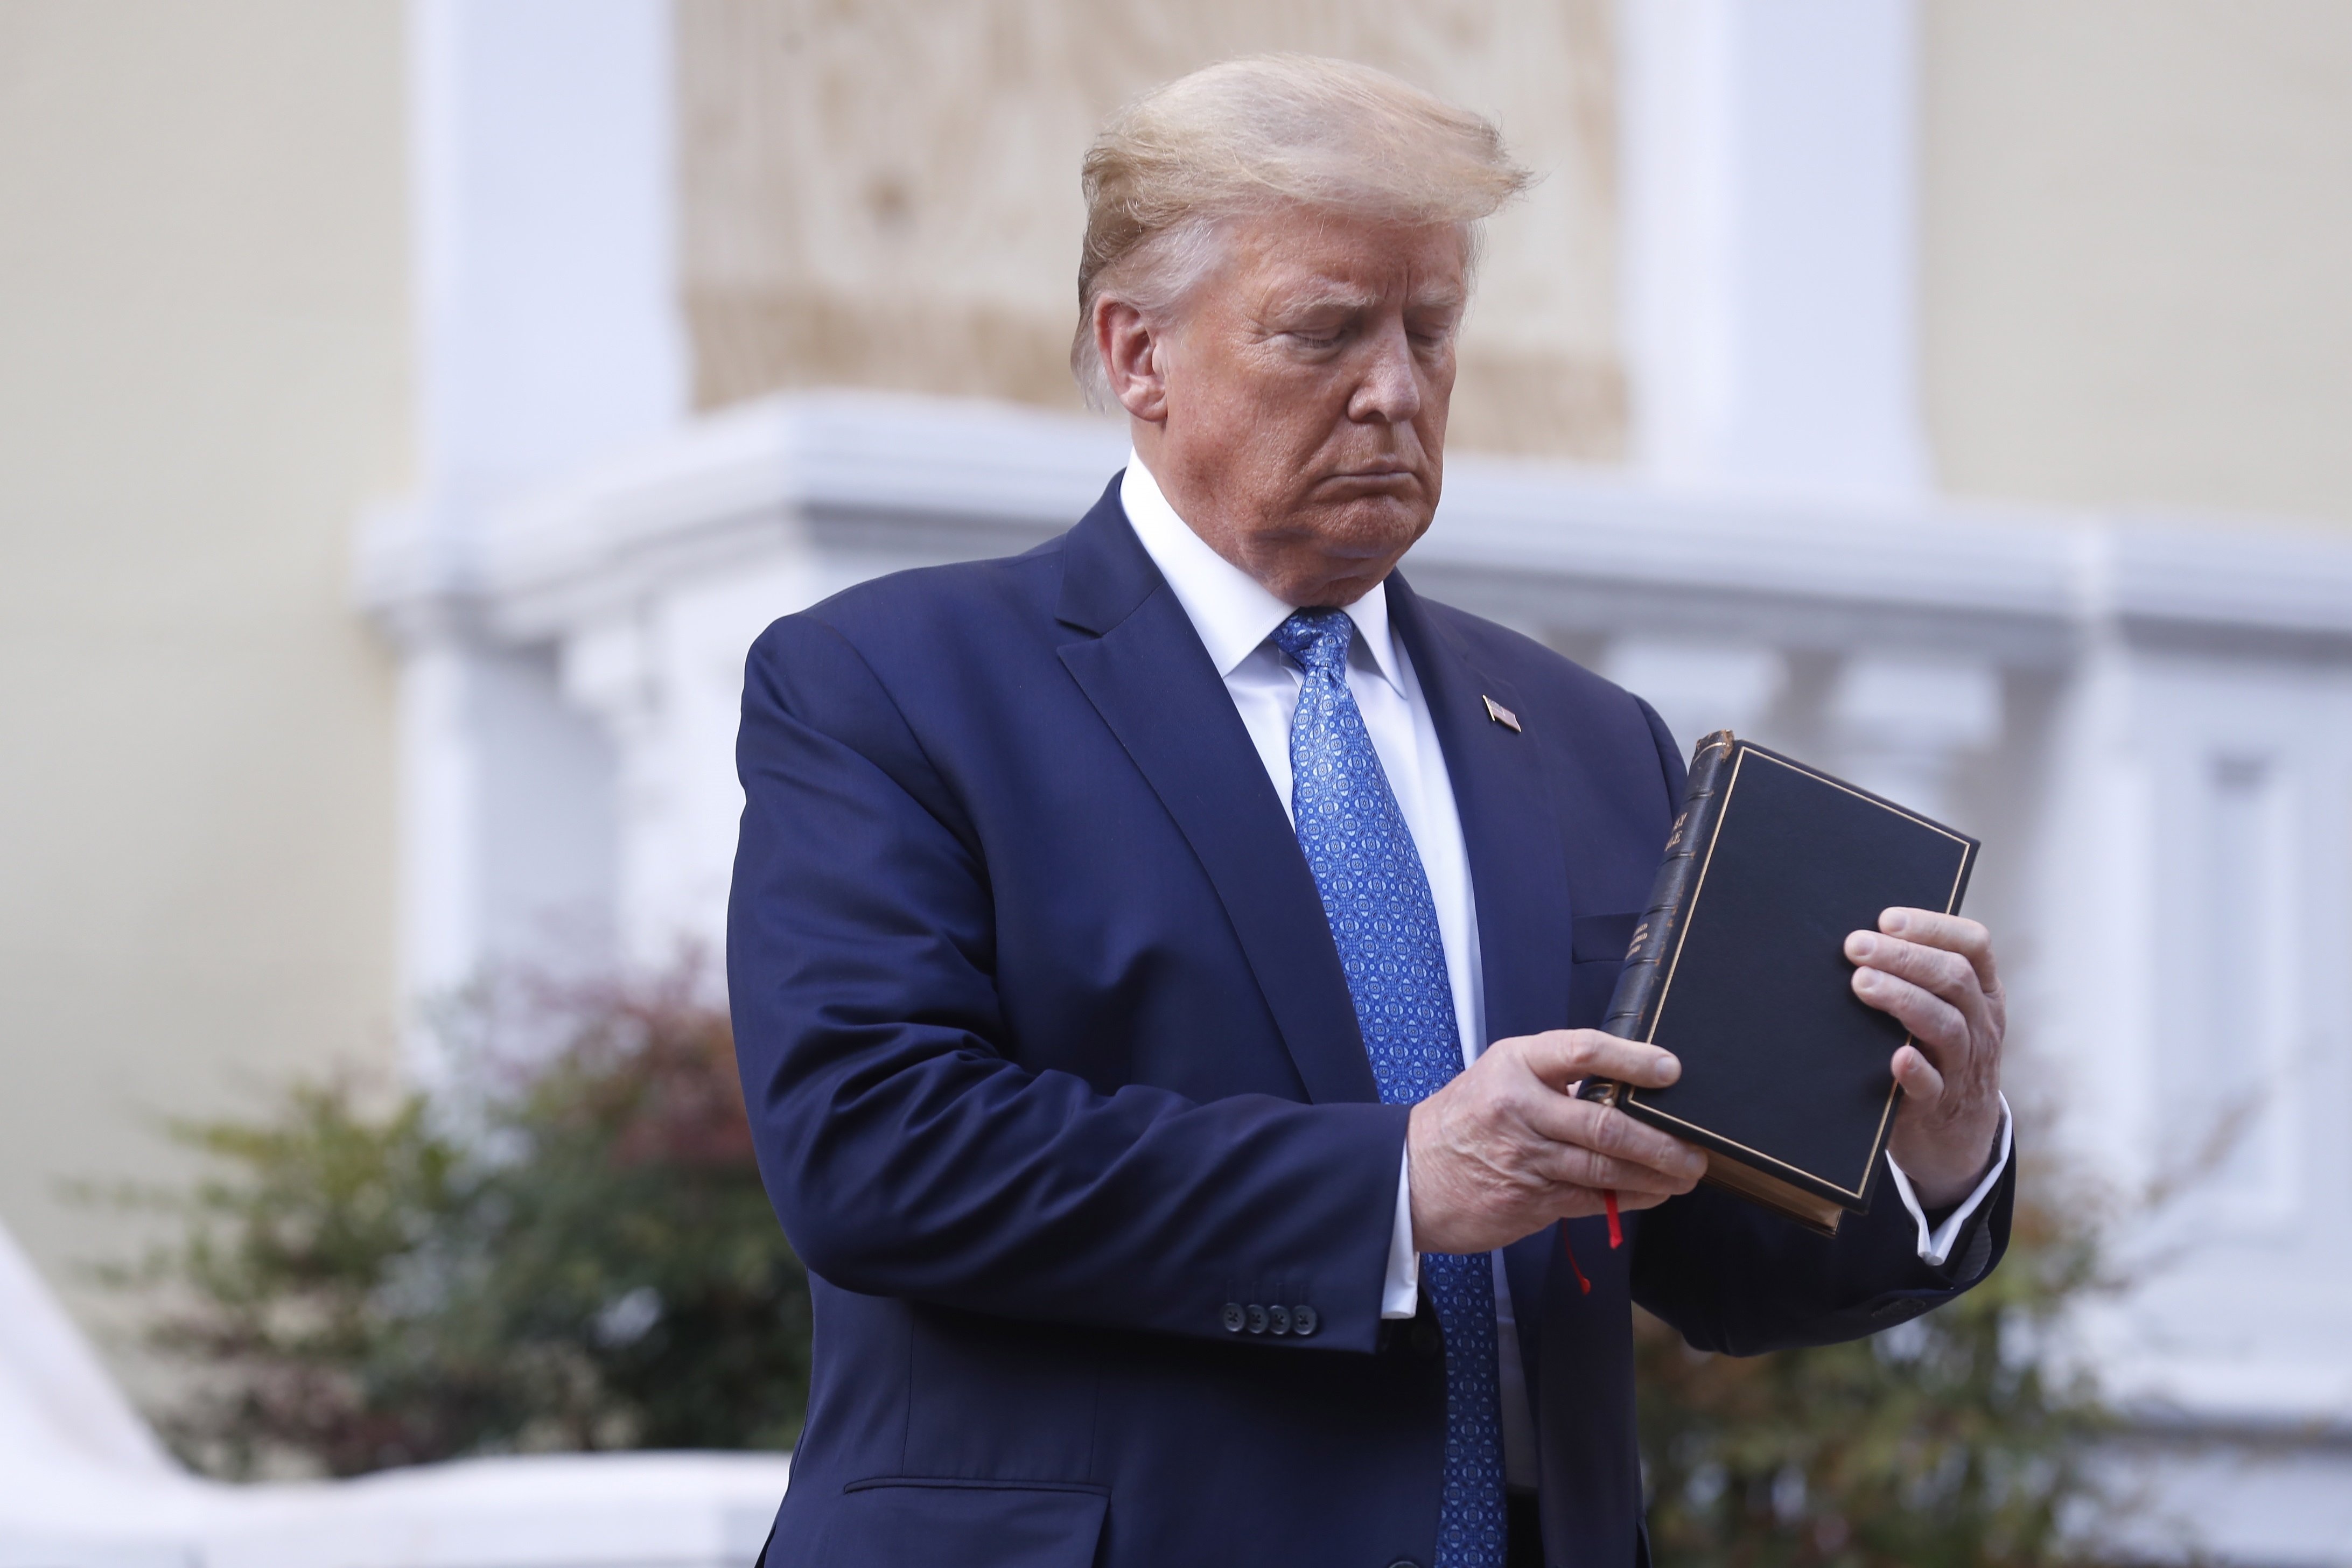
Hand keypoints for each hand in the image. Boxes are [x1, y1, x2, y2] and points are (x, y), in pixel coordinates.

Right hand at [1407, 1030, 1706, 1254]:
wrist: (1409, 1176)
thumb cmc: (1466, 1121)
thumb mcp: (1501, 1078)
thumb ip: (1555, 1079)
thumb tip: (1629, 1088)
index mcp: (1515, 1064)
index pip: (1581, 1051)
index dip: (1632, 1059)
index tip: (1671, 1070)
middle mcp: (1519, 1108)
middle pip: (1605, 1124)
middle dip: (1660, 1141)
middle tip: (1695, 1149)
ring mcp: (1524, 1158)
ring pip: (1604, 1168)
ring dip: (1655, 1175)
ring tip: (1685, 1174)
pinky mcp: (1528, 1200)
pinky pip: (1591, 1199)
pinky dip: (1629, 1198)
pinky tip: (1652, 1194)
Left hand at [1848, 908, 2006, 1208]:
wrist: (1955, 1138)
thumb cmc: (1936, 1056)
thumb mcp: (1944, 1012)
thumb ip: (1917, 977)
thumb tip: (1858, 937)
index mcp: (1981, 993)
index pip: (1973, 945)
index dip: (1933, 927)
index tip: (1887, 919)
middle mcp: (1979, 1024)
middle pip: (1954, 979)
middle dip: (1904, 956)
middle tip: (1855, 946)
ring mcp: (1964, 1066)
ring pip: (1945, 1025)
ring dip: (1903, 999)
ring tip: (1862, 983)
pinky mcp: (1940, 1106)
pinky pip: (1934, 1086)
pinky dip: (1916, 1071)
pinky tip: (1896, 1058)